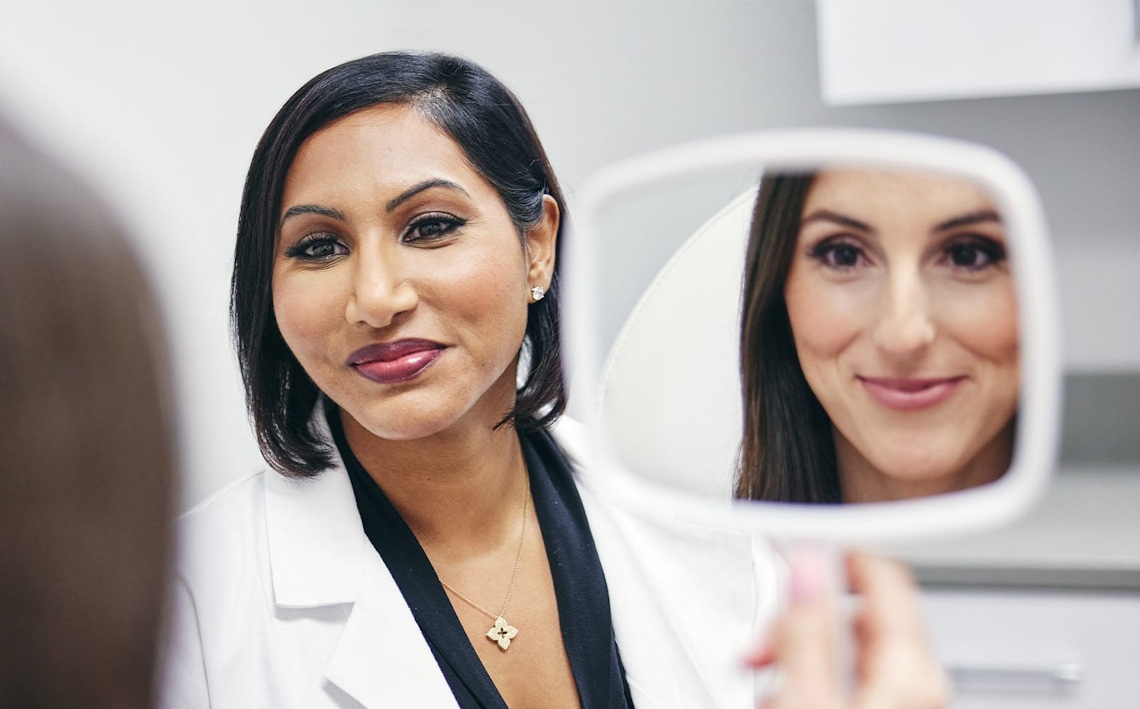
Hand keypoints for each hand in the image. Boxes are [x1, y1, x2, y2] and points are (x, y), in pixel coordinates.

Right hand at [746, 551, 948, 707]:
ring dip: (796, 656)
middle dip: (800, 621)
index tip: (794, 552)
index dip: (836, 554)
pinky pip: (845, 681)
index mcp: (909, 670)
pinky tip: (783, 699)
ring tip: (767, 684)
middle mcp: (916, 684)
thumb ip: (805, 630)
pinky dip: (810, 681)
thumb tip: (808, 568)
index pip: (883, 574)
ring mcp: (900, 702)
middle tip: (763, 645)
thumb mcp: (805, 698)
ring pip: (845, 650)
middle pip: (856, 615)